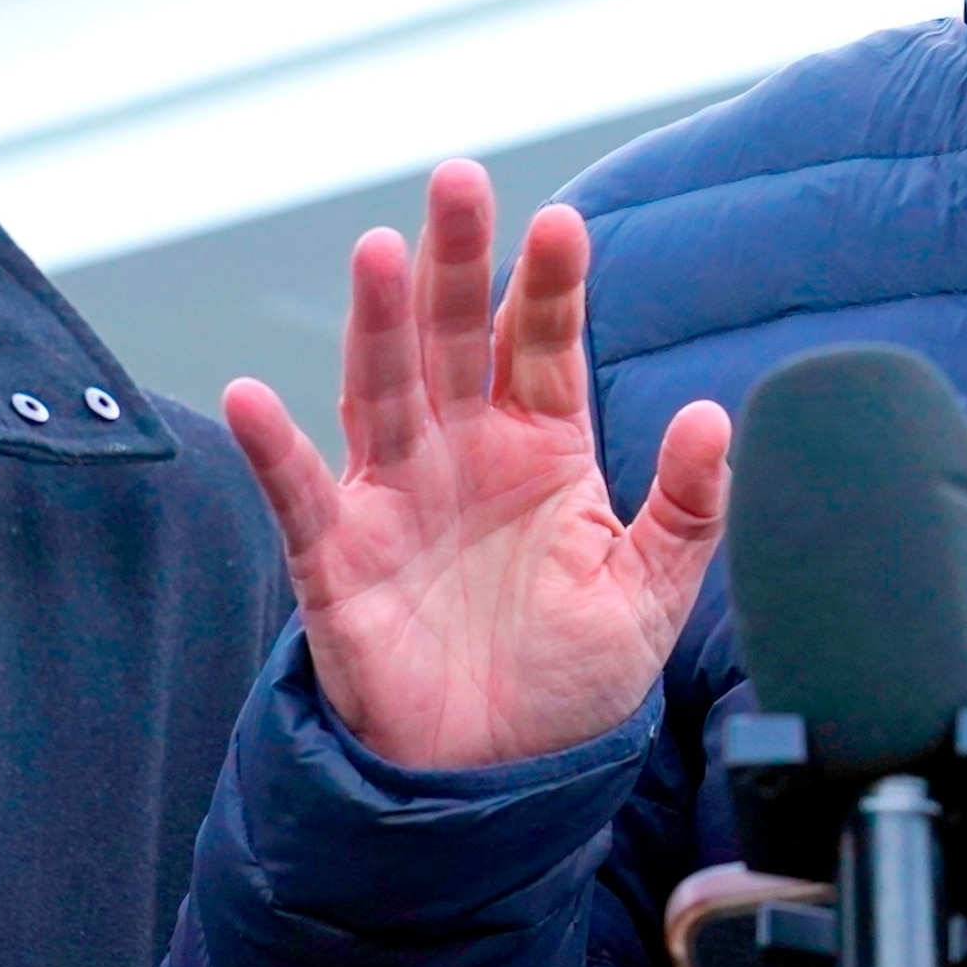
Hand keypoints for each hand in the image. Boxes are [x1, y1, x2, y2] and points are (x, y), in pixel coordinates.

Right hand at [224, 160, 732, 768]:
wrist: (495, 785)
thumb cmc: (568, 684)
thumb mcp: (649, 595)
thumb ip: (687, 508)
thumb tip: (712, 417)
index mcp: (542, 448)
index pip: (544, 344)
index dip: (550, 286)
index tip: (562, 225)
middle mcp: (463, 453)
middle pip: (456, 337)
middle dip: (457, 261)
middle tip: (459, 181)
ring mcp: (395, 497)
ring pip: (382, 388)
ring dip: (378, 322)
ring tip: (378, 251)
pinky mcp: (337, 559)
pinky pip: (299, 494)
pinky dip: (274, 448)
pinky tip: (255, 397)